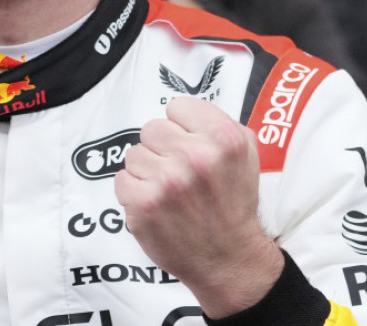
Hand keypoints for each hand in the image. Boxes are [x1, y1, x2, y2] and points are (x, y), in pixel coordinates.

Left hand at [114, 97, 282, 317]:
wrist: (230, 259)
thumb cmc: (233, 203)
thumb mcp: (245, 154)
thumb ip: (215, 123)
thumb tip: (181, 111)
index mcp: (224, 138)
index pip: (177, 107)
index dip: (182, 128)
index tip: (191, 147)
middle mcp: (196, 156)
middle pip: (152, 129)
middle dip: (163, 149)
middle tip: (180, 174)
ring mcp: (167, 181)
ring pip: (134, 154)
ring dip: (147, 172)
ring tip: (170, 192)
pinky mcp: (144, 204)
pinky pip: (121, 179)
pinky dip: (134, 192)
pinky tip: (156, 205)